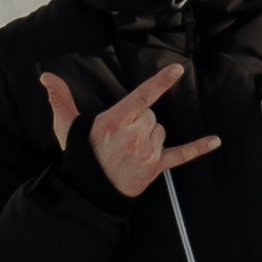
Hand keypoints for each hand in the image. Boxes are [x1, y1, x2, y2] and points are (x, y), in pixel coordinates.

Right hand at [48, 62, 222, 201]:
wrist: (88, 193)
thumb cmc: (79, 156)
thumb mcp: (67, 126)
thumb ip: (60, 98)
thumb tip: (45, 75)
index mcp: (116, 121)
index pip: (143, 96)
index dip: (160, 82)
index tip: (177, 69)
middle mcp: (135, 135)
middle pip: (152, 115)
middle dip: (140, 120)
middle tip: (120, 136)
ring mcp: (147, 152)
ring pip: (161, 131)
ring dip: (150, 135)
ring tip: (129, 149)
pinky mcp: (156, 167)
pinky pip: (181, 155)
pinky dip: (198, 148)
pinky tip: (215, 141)